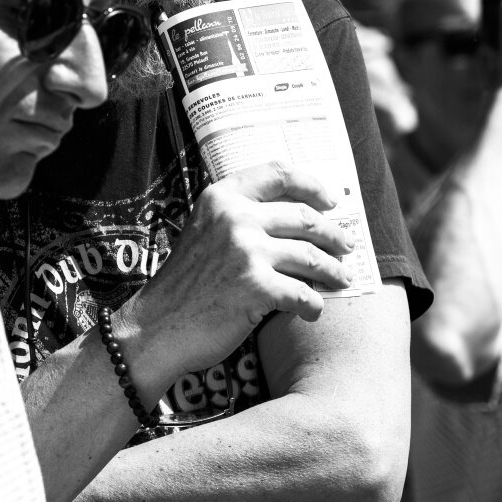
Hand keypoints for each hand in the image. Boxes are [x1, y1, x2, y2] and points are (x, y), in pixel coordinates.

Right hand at [114, 162, 347, 384]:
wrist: (156, 328)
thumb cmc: (185, 284)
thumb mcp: (204, 232)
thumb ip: (240, 217)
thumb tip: (301, 216)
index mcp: (222, 197)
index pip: (278, 174)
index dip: (312, 184)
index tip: (331, 200)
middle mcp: (234, 218)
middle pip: (304, 216)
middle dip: (333, 234)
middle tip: (345, 246)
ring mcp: (246, 252)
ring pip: (311, 256)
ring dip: (333, 271)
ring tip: (342, 279)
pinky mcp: (256, 288)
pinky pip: (303, 294)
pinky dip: (314, 305)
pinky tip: (313, 310)